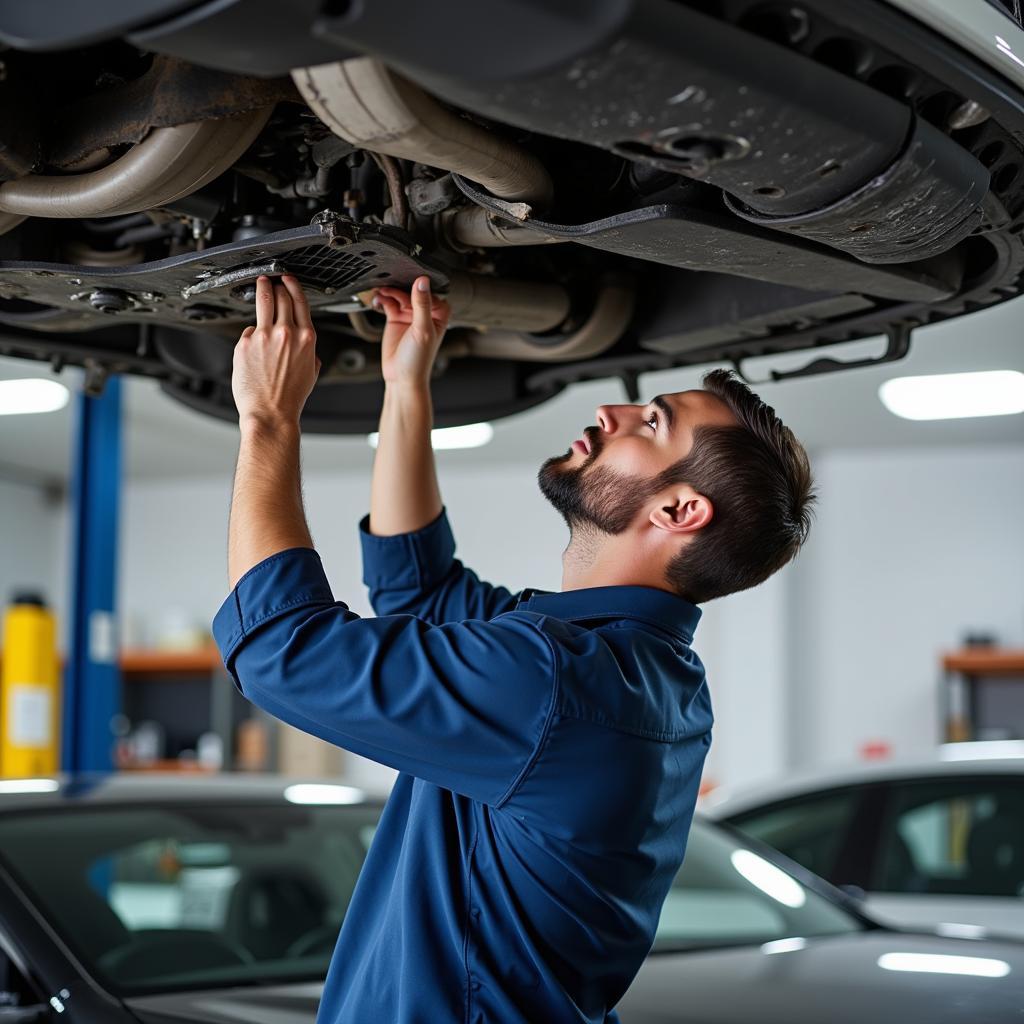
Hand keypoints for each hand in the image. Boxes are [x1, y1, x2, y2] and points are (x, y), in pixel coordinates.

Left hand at [232, 275, 320, 428]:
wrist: (271, 412)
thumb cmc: (291, 397)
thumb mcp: (312, 372)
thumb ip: (309, 351)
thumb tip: (304, 344)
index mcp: (306, 339)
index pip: (299, 301)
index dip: (293, 286)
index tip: (288, 279)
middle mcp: (286, 333)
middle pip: (281, 297)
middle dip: (276, 286)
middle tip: (272, 282)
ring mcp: (263, 336)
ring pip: (263, 302)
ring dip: (262, 289)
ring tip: (260, 284)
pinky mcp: (245, 343)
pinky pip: (249, 331)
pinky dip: (252, 334)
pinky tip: (254, 345)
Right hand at [370, 276, 449, 387]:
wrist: (402, 377)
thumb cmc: (418, 360)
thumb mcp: (423, 330)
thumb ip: (422, 304)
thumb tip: (422, 282)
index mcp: (439, 313)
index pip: (430, 291)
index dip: (419, 283)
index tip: (408, 275)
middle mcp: (425, 312)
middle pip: (412, 290)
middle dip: (400, 285)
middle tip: (389, 283)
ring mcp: (410, 314)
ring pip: (399, 294)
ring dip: (390, 291)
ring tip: (381, 291)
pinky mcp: (396, 318)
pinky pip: (389, 303)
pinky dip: (382, 299)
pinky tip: (377, 299)